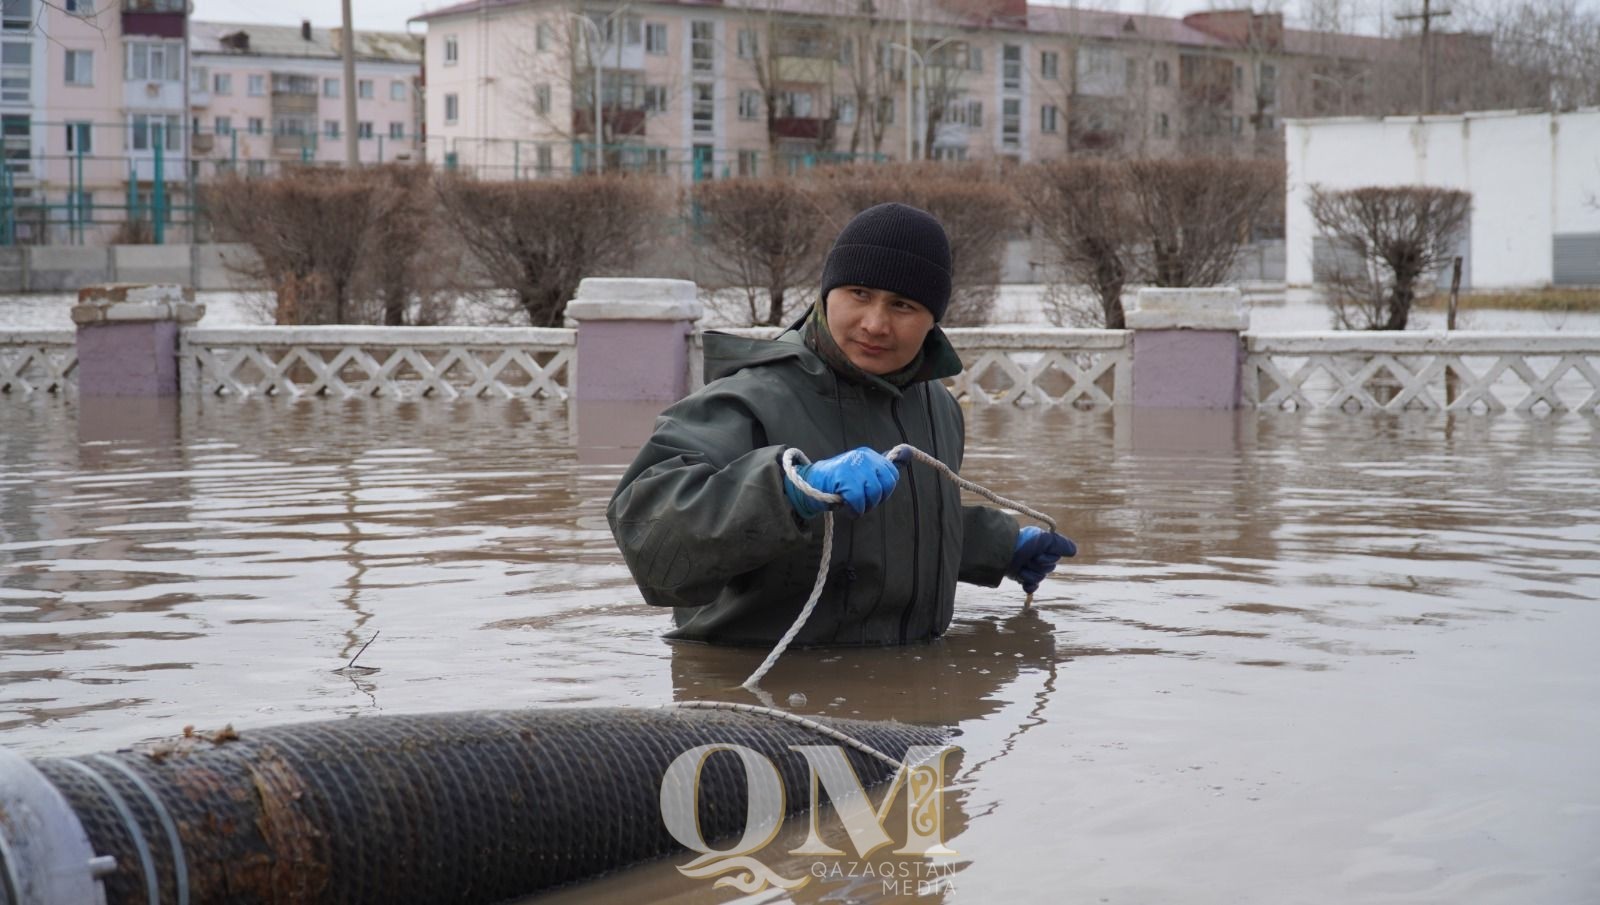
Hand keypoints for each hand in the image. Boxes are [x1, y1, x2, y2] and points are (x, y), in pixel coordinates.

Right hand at [783, 447, 899, 518]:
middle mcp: (863, 457)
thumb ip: (884, 467)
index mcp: (869, 454)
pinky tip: (847, 509)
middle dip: (875, 499)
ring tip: (852, 504)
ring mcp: (853, 466)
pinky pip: (858, 501)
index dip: (884, 490)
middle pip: (885, 486)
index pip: (892, 474)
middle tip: (860, 501)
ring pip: (873, 494)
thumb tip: (908, 453)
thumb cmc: (838, 483)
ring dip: (864, 506)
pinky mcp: (844, 479)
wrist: (810, 484)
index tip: (870, 494)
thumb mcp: (863, 472)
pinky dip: (854, 510)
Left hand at [1007, 526, 1076, 593]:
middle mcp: (1036, 556)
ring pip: (1039, 578)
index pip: (1055, 558)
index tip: (1037, 553)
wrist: (1001, 553)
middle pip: (1048, 569)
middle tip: (1027, 559)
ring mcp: (1028, 566)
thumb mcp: (1044, 540)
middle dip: (1038, 566)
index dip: (1048, 558)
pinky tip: (1024, 583)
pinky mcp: (1020, 576)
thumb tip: (1074, 551)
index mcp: (1042, 546)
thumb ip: (1060, 544)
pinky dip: (1029, 586)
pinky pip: (1032, 587)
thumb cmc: (1023, 543)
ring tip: (1020, 567)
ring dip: (1030, 574)